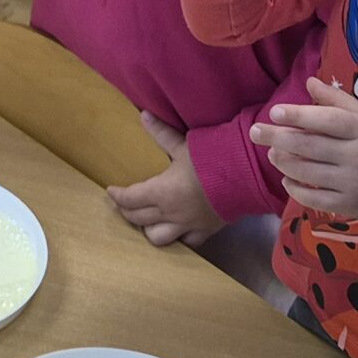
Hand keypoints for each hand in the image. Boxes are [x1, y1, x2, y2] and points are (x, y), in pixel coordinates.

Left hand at [106, 114, 224, 246]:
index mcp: (162, 192)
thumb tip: (143, 115)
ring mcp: (188, 225)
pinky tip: (176, 231)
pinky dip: (177, 238)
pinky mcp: (206, 231)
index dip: (117, 196)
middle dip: (127, 211)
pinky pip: (186, 243)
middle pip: (139, 218)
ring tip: (146, 221)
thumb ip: (161, 133)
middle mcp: (171, 213)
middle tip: (124, 204)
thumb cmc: (212, 159)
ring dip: (148, 229)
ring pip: (158, 237)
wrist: (246, 177)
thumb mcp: (184, 145)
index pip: (130, 199)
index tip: (111, 191)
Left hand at [251, 77, 357, 223]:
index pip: (328, 120)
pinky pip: (313, 198)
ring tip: (271, 153)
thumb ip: (340, 101)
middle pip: (311, 146)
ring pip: (307, 172)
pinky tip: (286, 177)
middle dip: (278, 138)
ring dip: (283, 161)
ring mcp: (353, 184)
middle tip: (255, 131)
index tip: (274, 111)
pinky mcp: (349, 206)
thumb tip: (309, 82)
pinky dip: (295, 188)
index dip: (299, 116)